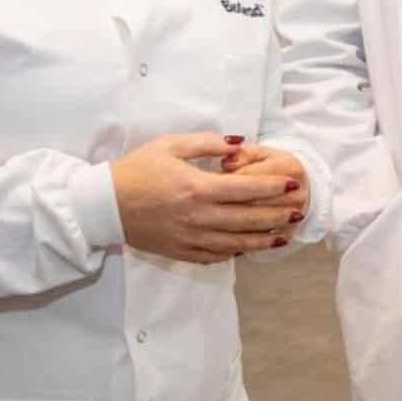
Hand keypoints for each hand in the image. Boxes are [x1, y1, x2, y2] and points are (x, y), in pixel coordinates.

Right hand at [110, 133, 302, 264]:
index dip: (273, 188)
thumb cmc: (136, 170)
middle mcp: (198, 216)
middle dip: (277, 215)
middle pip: (248, 219)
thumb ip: (208, 144)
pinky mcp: (181, 252)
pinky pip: (216, 256)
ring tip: (285, 235)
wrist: (103, 204)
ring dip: (264, 239)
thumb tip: (241, 144)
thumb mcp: (170, 146)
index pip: (246, 190)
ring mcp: (190, 238)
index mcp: (197, 188)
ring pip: (237, 243)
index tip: (291, 184)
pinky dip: (236, 253)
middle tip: (298, 210)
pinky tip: (249, 248)